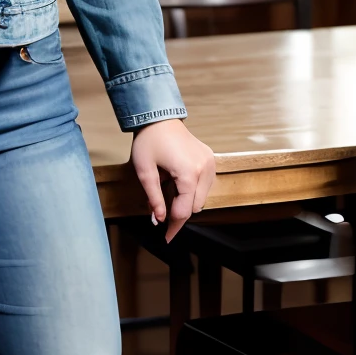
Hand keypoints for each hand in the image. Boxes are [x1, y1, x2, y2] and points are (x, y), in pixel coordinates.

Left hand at [130, 118, 215, 243]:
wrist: (158, 116)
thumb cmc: (149, 141)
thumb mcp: (145, 172)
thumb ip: (154, 198)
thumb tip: (158, 220)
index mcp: (189, 174)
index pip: (184, 211)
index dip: (173, 226)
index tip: (166, 238)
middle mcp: (204, 170)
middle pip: (195, 206)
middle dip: (178, 210)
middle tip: (160, 204)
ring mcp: (210, 164)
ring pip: (201, 197)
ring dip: (186, 199)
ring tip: (167, 183)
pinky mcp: (210, 159)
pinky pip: (204, 184)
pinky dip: (192, 188)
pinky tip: (177, 178)